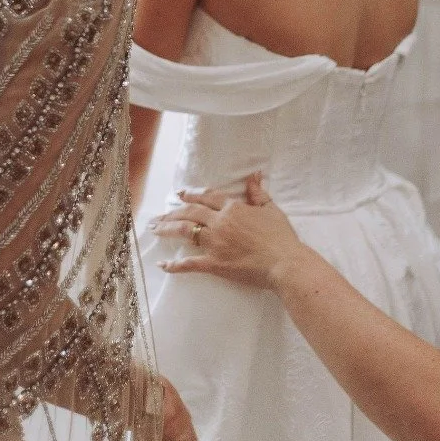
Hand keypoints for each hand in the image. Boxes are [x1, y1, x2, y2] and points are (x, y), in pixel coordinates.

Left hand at [151, 173, 304, 291]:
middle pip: (190, 212)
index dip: (192, 194)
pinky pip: (190, 264)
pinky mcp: (215, 264)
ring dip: (167, 229)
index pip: (207, 197)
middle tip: (160, 214)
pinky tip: (163, 265)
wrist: (284, 262)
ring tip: (155, 229)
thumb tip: (253, 175)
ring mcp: (215, 243)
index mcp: (233, 208)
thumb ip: (258, 192)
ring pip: (185, 232)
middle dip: (173, 211)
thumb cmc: (281, 236)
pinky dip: (175, 265)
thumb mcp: (271, 209)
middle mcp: (220, 222)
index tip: (180, 193)